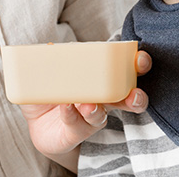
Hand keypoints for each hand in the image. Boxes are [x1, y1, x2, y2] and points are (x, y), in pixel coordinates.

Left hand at [20, 51, 151, 166]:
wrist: (37, 121)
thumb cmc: (51, 90)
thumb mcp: (48, 70)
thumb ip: (52, 58)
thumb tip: (52, 47)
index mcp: (102, 77)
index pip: (125, 69)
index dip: (138, 64)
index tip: (140, 60)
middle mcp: (103, 98)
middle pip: (126, 98)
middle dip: (136, 97)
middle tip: (133, 95)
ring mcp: (90, 116)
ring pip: (101, 115)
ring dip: (97, 110)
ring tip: (89, 106)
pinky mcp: (76, 131)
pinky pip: (76, 124)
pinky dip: (71, 114)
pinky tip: (66, 107)